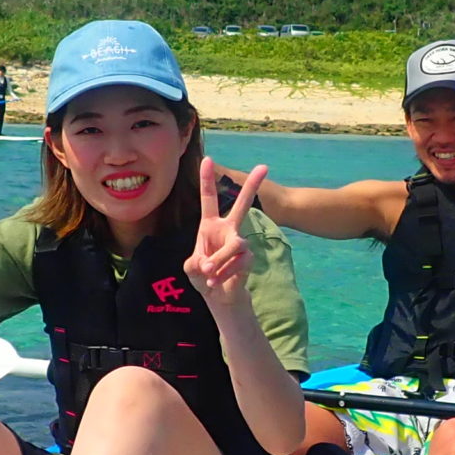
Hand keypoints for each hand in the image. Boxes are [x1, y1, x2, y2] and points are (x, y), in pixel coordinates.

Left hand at [185, 157, 266, 312]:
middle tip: (264, 167)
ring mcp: (239, 243)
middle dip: (252, 186)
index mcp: (209, 225)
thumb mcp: (191, 268)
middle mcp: (227, 229)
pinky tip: (216, 280)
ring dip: (219, 260)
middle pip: (242, 205)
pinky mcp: (248, 258)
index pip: (208, 198)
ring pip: (234, 244)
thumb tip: (209, 264)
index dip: (206, 179)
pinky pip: (238, 261)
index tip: (207, 159)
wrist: (218, 296)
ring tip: (209, 272)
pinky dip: (224, 273)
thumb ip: (195, 263)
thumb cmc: (203, 275)